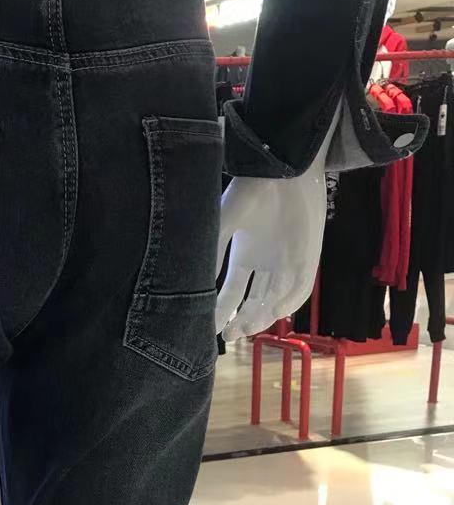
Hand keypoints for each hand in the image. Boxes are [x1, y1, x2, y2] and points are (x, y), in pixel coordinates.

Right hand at [215, 162, 327, 342]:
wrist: (284, 168)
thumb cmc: (251, 190)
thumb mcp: (222, 224)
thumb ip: (211, 254)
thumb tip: (195, 284)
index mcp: (246, 255)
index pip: (232, 292)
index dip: (221, 311)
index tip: (210, 327)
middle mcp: (266, 264)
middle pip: (254, 301)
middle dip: (241, 321)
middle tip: (228, 335)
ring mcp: (288, 263)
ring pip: (275, 300)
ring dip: (260, 317)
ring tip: (244, 327)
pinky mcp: (309, 259)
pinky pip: (299, 290)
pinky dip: (286, 304)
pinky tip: (272, 312)